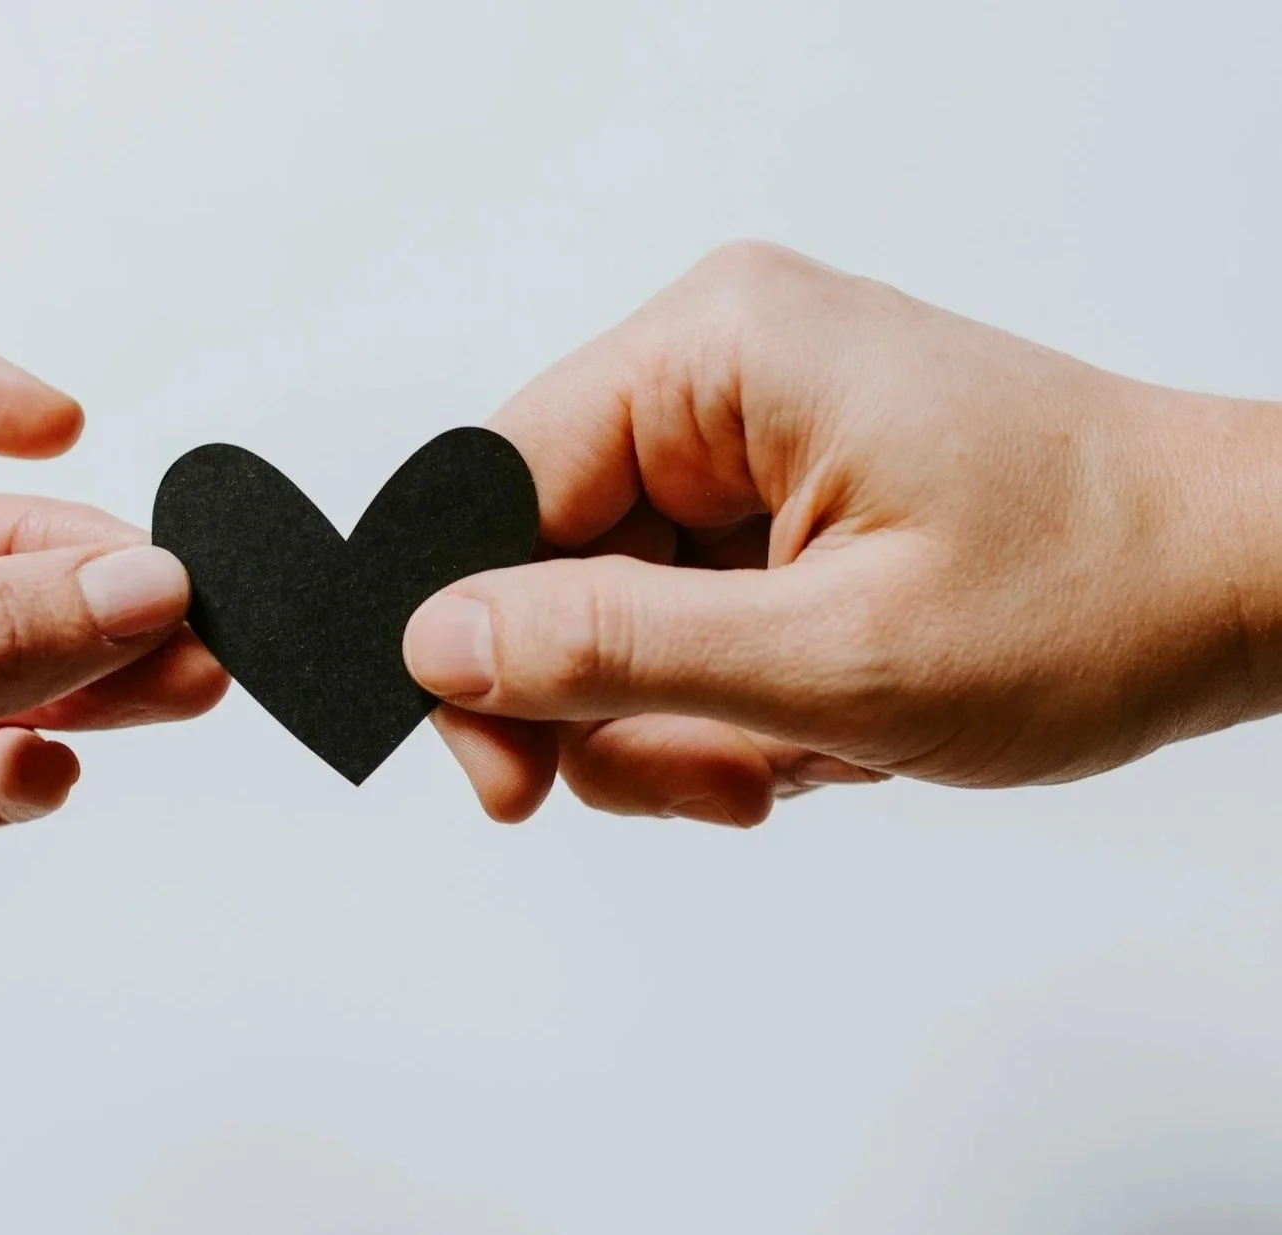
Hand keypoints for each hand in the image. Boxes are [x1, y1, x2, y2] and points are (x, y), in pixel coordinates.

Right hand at [405, 242, 1281, 824]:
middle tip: (718, 778)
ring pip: (612, 612)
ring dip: (684, 720)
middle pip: (549, 563)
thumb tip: (437, 643)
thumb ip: (612, 649)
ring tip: (797, 754)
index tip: (507, 780)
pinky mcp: (779, 496)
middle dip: (615, 704)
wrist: (1248, 584)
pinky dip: (730, 701)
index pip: (494, 487)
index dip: (479, 643)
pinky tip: (819, 726)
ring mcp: (750, 435)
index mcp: (715, 350)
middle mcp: (718, 371)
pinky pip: (681, 617)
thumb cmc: (1096, 593)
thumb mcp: (835, 655)